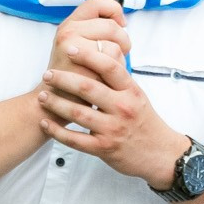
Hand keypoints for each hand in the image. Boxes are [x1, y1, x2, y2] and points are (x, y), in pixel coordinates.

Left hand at [37, 0, 183, 180]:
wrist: (160, 154)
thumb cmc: (144, 122)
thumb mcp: (138, 96)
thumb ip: (119, 80)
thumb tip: (101, 55)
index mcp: (131, 91)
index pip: (109, 66)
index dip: (88, 55)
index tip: (70, 48)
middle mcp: (122, 108)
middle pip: (87, 87)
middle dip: (63, 79)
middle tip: (47, 74)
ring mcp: (112, 129)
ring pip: (77, 113)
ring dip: (56, 103)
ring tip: (42, 96)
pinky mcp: (104, 148)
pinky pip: (75, 140)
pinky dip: (57, 131)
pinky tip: (46, 123)